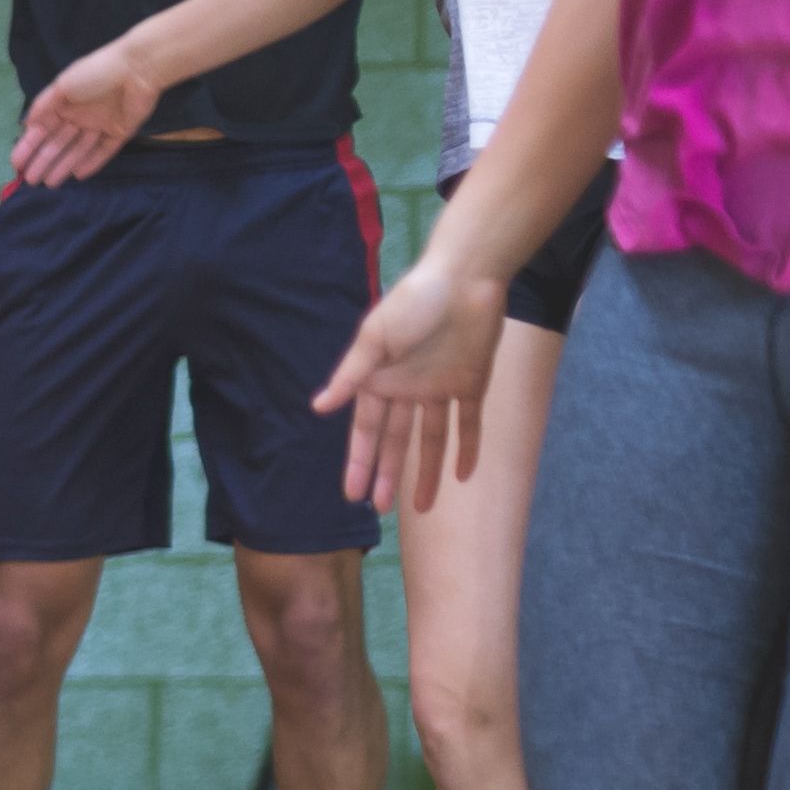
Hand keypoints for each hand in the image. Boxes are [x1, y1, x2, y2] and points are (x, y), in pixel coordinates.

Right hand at [10, 42, 156, 185]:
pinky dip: (92, 162)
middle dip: (44, 161)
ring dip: (64, 165)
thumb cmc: (95, 73)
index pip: (42, 129)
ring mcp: (100, 125)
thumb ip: (43, 106)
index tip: (16, 164)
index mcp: (64, 103)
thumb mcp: (62, 85)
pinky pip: (103, 151)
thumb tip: (26, 125)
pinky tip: (77, 175)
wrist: (137, 69)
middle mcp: (80, 115)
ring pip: (79, 150)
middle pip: (59, 143)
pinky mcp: (120, 132)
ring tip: (50, 184)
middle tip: (31, 180)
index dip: (29, 146)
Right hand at [310, 258, 505, 512]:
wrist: (466, 279)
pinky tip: (463, 476)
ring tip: (423, 508)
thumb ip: (351, 375)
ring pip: (431, 439)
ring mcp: (440, 388)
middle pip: (395, 441)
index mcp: (379, 379)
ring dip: (427, 472)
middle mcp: (407, 389)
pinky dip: (467, 448)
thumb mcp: (374, 338)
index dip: (359, 462)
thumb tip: (318, 408)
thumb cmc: (414, 302)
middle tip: (378, 510)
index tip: (352, 494)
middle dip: (386, 475)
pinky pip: (468, 422)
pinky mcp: (471, 382)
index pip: (366, 430)